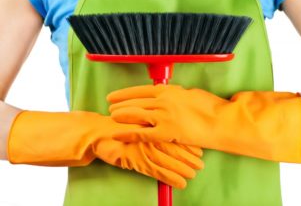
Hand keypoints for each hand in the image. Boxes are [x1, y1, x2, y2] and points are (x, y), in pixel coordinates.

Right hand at [7, 110, 202, 187]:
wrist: (98, 133)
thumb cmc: (117, 125)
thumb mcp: (135, 119)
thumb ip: (150, 122)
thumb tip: (166, 124)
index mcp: (152, 122)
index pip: (174, 134)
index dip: (188, 143)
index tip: (200, 149)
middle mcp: (150, 135)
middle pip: (174, 148)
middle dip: (189, 158)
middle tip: (201, 164)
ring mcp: (143, 148)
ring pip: (168, 160)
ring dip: (182, 168)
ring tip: (194, 175)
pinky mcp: (136, 160)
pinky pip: (157, 171)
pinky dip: (170, 178)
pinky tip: (180, 184)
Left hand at [107, 84, 300, 162]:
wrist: (220, 120)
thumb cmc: (209, 106)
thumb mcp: (189, 94)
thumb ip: (174, 95)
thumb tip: (167, 96)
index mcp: (168, 91)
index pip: (140, 90)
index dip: (125, 93)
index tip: (115, 95)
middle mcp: (162, 101)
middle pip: (135, 102)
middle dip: (120, 104)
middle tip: (109, 105)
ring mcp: (163, 116)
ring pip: (136, 115)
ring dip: (122, 116)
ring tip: (112, 116)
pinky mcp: (166, 132)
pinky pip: (143, 133)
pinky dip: (129, 134)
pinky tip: (119, 134)